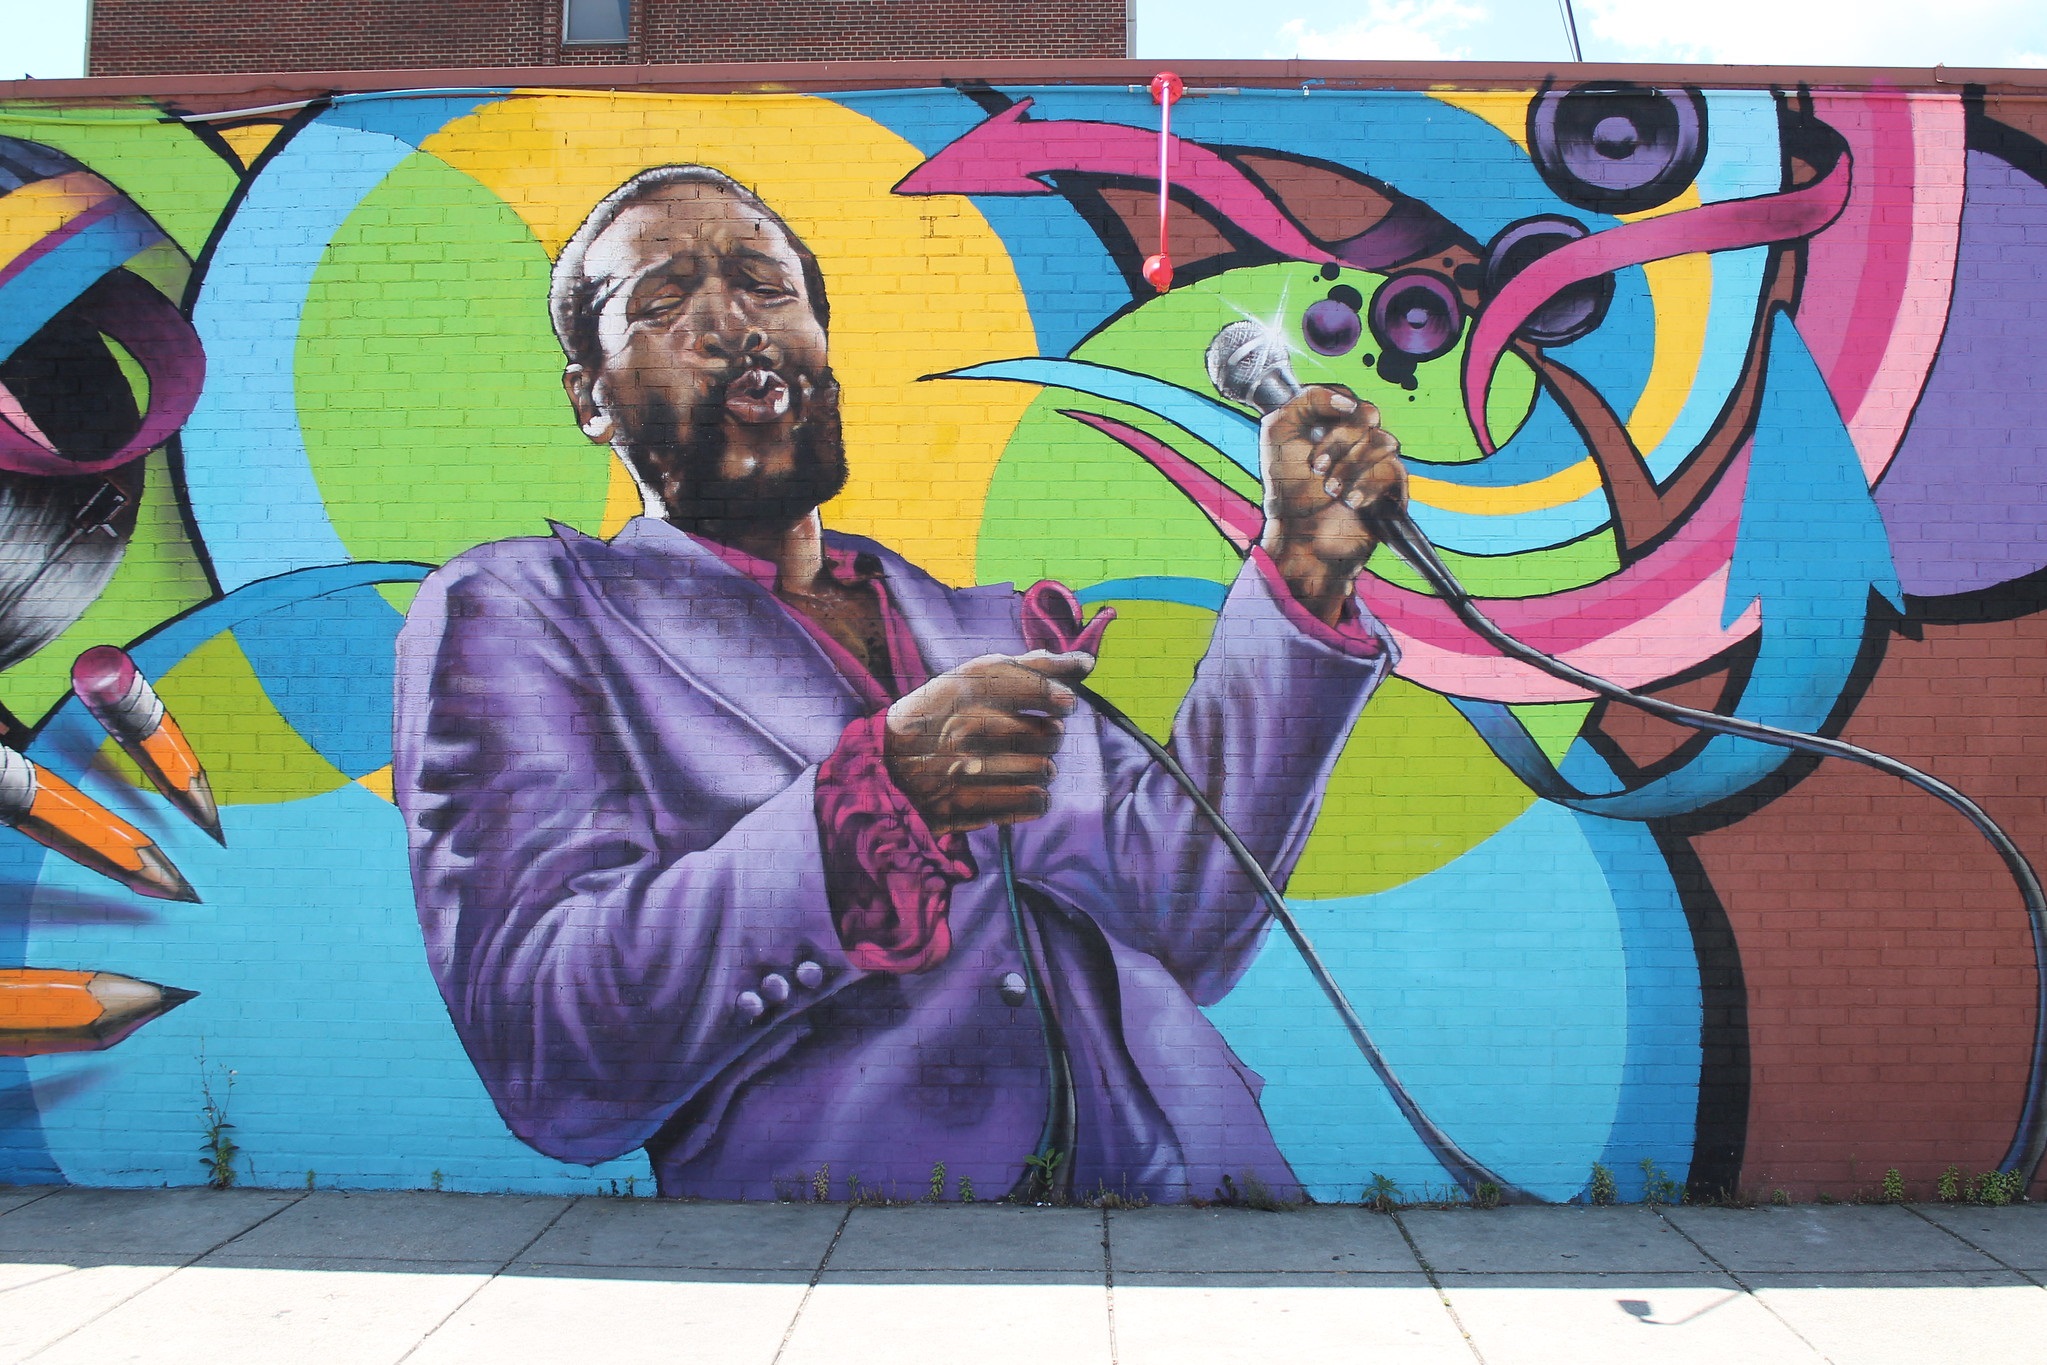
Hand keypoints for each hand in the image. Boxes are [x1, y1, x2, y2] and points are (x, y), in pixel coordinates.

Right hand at [883, 651, 1094, 833]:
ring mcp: (961, 770)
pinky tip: (1019, 788)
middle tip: (1031, 737)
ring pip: (1044, 770)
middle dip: (1050, 736)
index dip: (1059, 698)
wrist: (891, 763)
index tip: (1061, 703)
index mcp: (966, 687)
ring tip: (1022, 764)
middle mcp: (962, 726)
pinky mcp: (963, 807)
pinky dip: (1035, 798)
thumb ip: (1034, 667)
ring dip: (1042, 769)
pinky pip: (1034, 802)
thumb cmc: (948, 713)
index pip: (1039, 689)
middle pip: (1050, 734)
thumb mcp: (978, 678)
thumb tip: (1087, 661)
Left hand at [1257, 385, 1407, 623]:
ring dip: (1351, 467)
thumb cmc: (1286, 487)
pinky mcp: (1391, 488)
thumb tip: (1350, 403)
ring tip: (1330, 490)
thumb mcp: (1279, 430)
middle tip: (1316, 468)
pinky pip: (1393, 471)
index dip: (1331, 410)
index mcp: (1332, 422)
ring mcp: (1375, 462)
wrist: (1298, 535)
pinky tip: (1350, 501)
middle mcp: (1357, 439)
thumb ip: (1308, 398)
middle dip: (1339, 441)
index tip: (1308, 436)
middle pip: (1368, 415)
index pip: (1348, 397)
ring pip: (1385, 442)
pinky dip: (1368, 486)